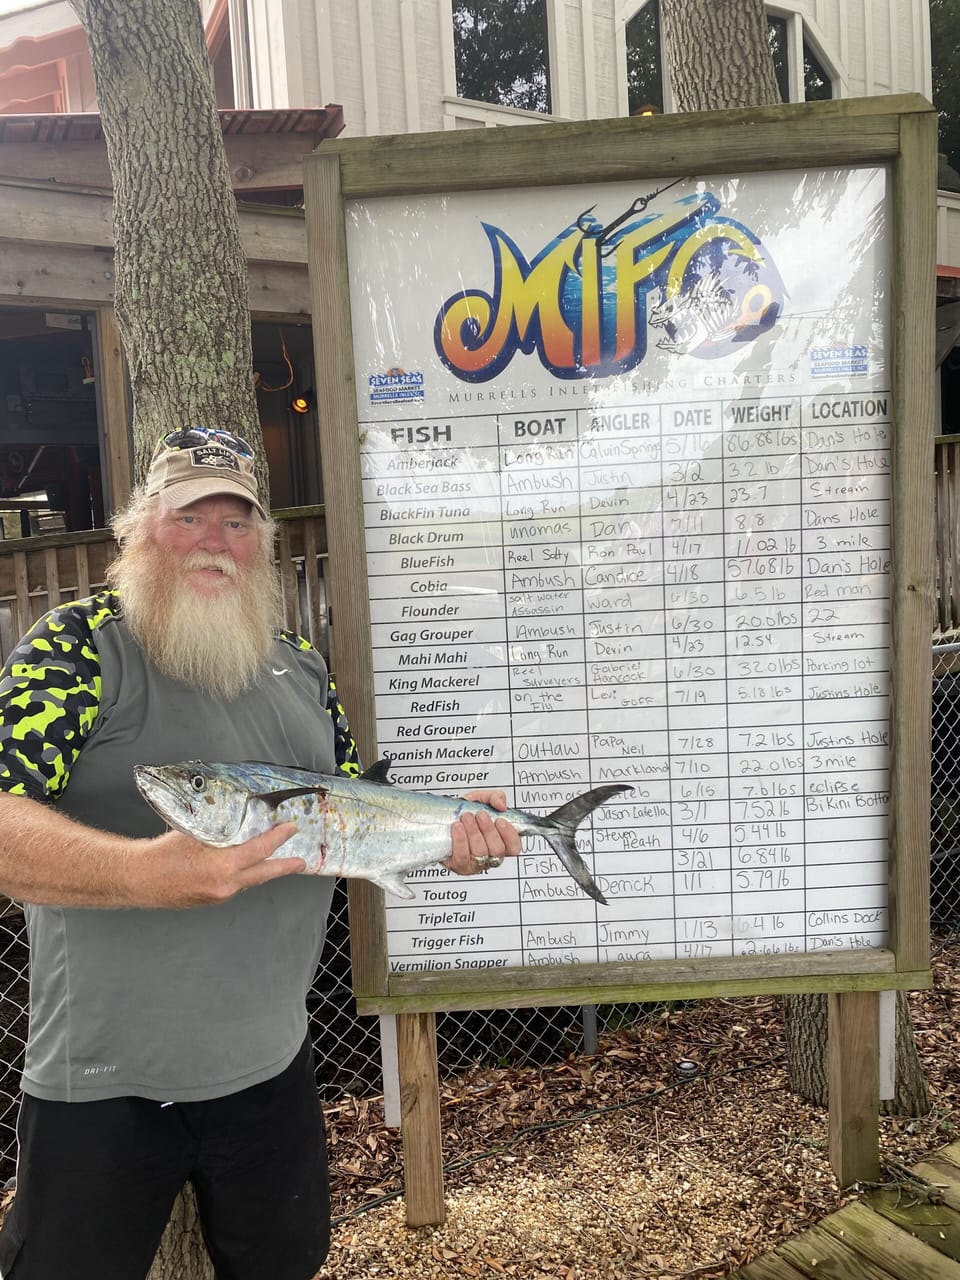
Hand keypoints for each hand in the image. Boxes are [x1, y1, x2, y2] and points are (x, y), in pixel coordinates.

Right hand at [130, 823, 304, 907]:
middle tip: (300, 862)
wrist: (139, 878)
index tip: (290, 829)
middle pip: (264, 873)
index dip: (278, 838)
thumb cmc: (163, 852)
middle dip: (284, 867)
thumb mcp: (195, 832)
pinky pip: (232, 886)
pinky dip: (240, 876)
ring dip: (260, 870)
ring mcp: (218, 895)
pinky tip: (239, 867)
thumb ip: (219, 829)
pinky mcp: (210, 901)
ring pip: (247, 880)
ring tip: (273, 860)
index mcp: (222, 865)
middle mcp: (225, 884)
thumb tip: (235, 819)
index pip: (260, 850)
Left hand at [444, 789, 520, 877]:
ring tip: (466, 818)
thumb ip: (495, 797)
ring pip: (480, 852)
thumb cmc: (465, 812)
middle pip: (497, 850)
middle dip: (489, 830)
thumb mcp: (481, 799)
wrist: (440, 819)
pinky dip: (460, 841)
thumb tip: (501, 805)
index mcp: (500, 841)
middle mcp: (490, 854)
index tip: (500, 820)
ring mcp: (476, 863)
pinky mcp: (460, 865)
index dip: (510, 835)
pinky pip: (462, 857)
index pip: (514, 846)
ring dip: (474, 833)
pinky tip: (457, 828)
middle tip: (480, 815)